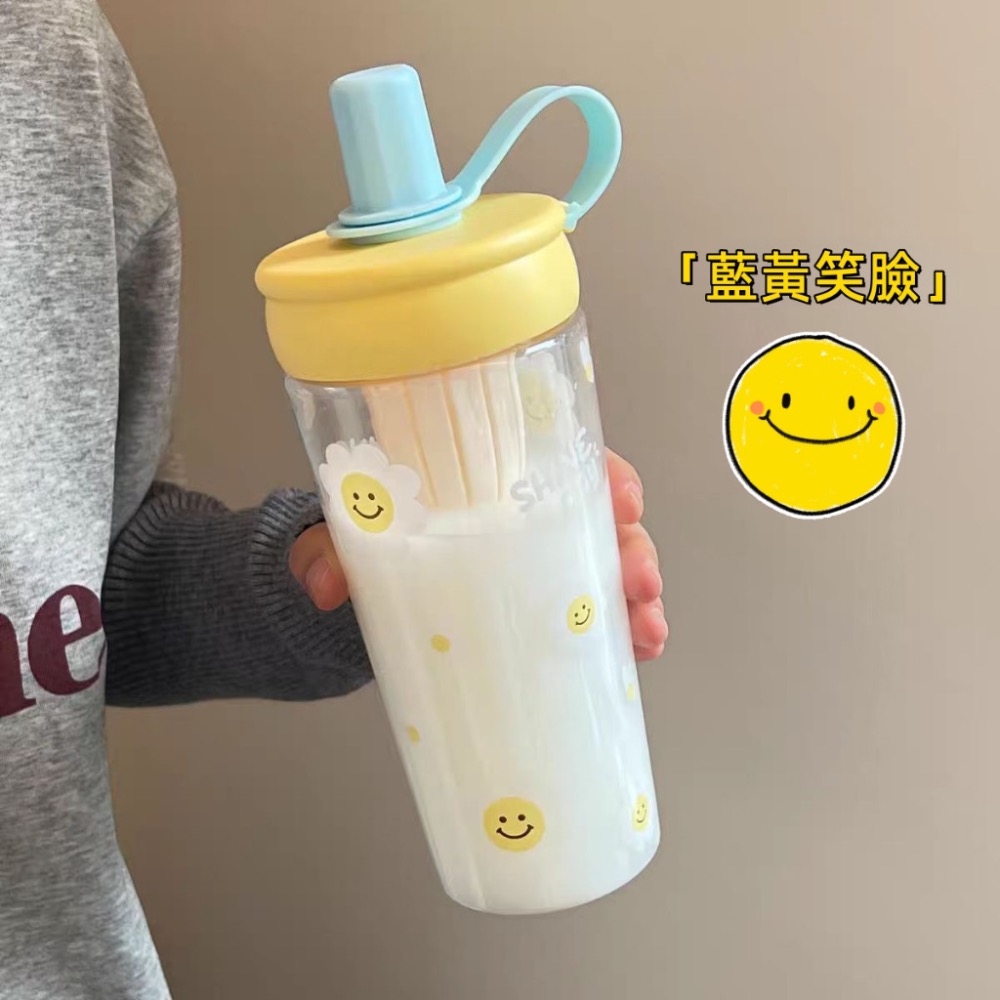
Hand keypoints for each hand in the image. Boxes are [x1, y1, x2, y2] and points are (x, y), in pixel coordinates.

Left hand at [290, 449, 666, 659]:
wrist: (360, 599)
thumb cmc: (365, 544)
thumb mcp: (342, 538)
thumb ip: (326, 550)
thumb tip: (324, 585)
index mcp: (488, 478)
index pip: (562, 458)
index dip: (604, 472)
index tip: (622, 498)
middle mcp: (526, 517)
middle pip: (599, 518)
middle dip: (631, 547)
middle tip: (638, 582)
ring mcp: (539, 568)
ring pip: (607, 568)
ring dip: (636, 598)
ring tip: (645, 634)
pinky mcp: (538, 613)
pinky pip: (592, 616)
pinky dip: (620, 636)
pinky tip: (637, 655)